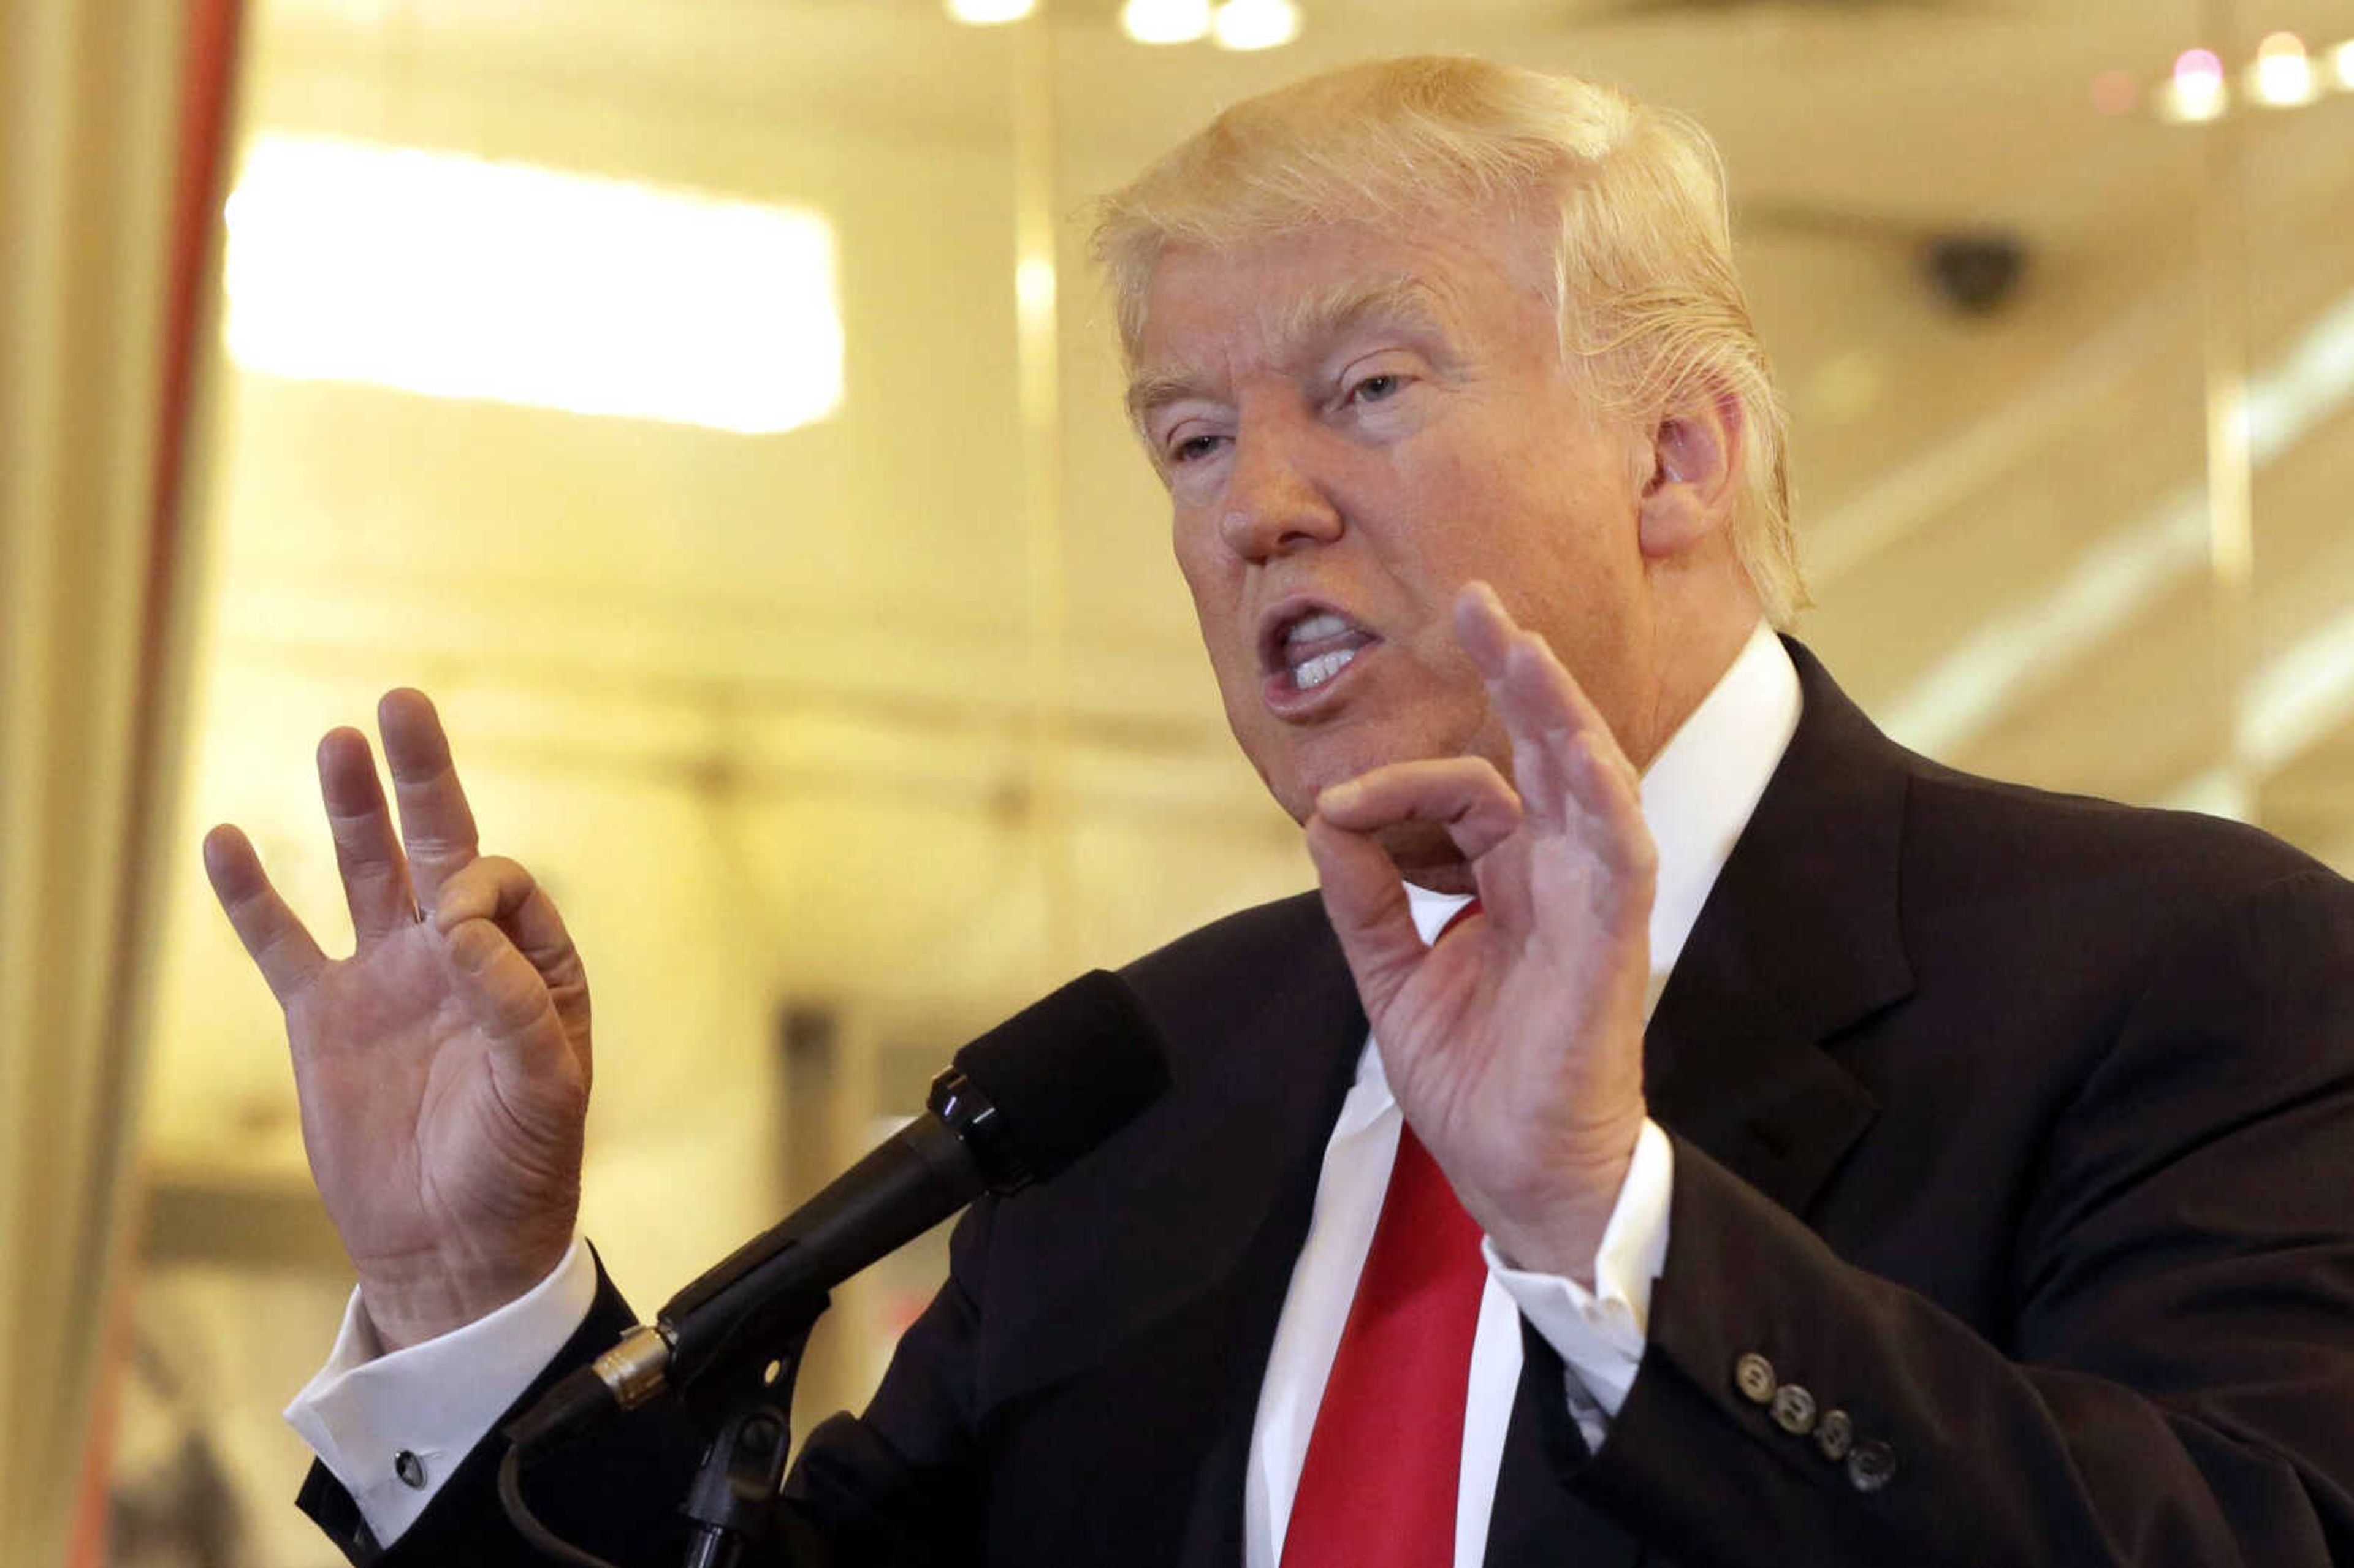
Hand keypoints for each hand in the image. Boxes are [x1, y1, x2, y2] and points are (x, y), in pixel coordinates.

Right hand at [203, 690, 591, 1349]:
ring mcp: (387, 982)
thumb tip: (456, 920)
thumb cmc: (521, 1168)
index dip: (474, 886)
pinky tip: (228, 841)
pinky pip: (283, 945)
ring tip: (338, 741)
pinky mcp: (326, 1020)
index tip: (451, 936)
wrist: (455, 1247)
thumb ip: (512, 1001)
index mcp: (527, 965)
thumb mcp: (544, 1087)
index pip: (497, 883)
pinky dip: (254, 896)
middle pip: (437, 844)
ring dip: (352, 809)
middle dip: (421, 776)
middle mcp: (458, 958)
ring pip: (366, 874)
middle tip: (403, 703)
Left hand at [1303, 582, 1653, 1283]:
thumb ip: (1362, 897)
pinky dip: (1597, 795)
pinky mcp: (1613, 940)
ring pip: (1586, 778)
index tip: (1329, 811)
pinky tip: (1575, 748)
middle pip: (1544, 751)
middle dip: (1514, 672)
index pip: (1463, 791)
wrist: (1517, 1177)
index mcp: (1511, 881)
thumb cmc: (1477, 1082)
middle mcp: (1557, 876)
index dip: (1393, 787)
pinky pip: (1618, 851)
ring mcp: (1592, 902)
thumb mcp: (1393, 976)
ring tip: (1519, 642)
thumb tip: (1325, 818)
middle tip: (1475, 599)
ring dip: (1556, 707)